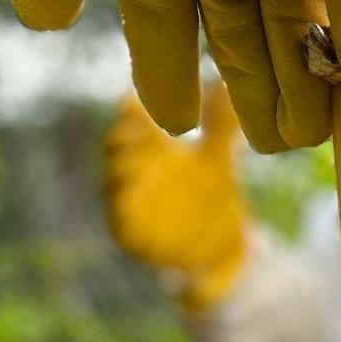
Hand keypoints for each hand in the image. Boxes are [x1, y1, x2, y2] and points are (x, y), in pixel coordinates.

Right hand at [104, 83, 247, 310]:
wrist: (223, 256)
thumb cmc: (212, 201)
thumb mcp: (219, 163)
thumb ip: (220, 128)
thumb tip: (225, 85)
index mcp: (153, 152)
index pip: (132, 124)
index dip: (130, 112)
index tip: (135, 100)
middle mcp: (136, 175)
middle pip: (118, 152)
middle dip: (124, 139)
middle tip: (139, 129)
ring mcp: (132, 208)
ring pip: (115, 187)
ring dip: (121, 173)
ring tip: (136, 162)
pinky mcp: (134, 240)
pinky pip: (121, 225)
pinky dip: (121, 212)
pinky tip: (131, 198)